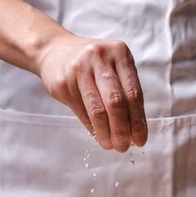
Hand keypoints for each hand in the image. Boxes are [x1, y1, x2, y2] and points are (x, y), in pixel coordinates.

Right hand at [36, 33, 147, 152]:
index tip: (140, 139)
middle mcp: (100, 58)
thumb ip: (125, 91)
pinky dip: (92, 128)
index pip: (134, 93)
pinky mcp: (63, 83)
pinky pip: (82, 112)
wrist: (54, 50)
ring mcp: (79, 70)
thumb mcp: (112, 67)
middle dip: (123, 129)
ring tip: (111, 145)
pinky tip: (98, 136)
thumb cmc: (92, 64)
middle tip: (124, 147)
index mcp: (119, 53)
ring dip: (106, 133)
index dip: (138, 120)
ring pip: (98, 110)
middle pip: (116, 102)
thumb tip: (135, 130)